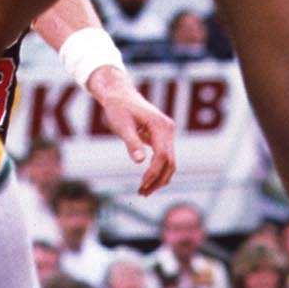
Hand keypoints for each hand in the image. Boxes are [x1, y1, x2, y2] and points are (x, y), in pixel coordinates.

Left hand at [86, 67, 176, 196]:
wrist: (119, 94)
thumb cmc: (118, 108)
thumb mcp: (122, 125)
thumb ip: (132, 142)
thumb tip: (140, 161)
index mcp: (161, 125)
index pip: (162, 156)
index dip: (154, 173)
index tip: (142, 185)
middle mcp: (168, 129)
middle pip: (170, 162)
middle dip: (158, 180)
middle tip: (142, 193)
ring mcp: (166, 132)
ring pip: (170, 162)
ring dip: (159, 178)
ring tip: (144, 191)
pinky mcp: (162, 136)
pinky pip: (164, 157)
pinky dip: (158, 171)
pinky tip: (147, 180)